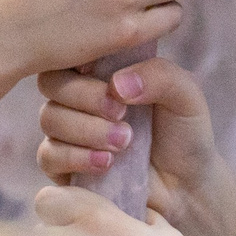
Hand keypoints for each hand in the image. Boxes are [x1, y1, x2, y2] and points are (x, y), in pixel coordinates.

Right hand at [35, 56, 235, 235]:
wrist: (187, 185)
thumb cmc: (185, 132)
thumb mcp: (185, 94)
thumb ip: (159, 75)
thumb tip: (116, 85)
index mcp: (105, 69)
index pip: (72, 49)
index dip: (79, 56)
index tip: (100, 70)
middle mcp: (81, 97)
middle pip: (52, 82)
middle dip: (85, 96)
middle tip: (122, 113)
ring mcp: (69, 131)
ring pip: (49, 118)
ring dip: (86, 129)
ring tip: (125, 142)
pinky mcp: (64, 166)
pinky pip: (47, 155)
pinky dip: (75, 157)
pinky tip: (107, 163)